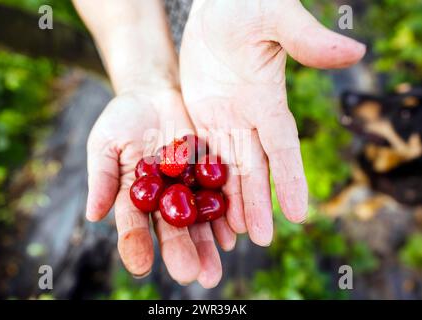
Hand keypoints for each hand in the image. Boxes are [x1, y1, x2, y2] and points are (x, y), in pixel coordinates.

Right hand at [86, 88, 234, 287]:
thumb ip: (103, 177)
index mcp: (134, 197)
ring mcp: (188, 188)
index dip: (136, 244)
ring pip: (198, 221)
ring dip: (207, 244)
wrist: (155, 93)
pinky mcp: (209, 172)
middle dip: (180, 252)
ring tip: (213, 269)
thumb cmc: (123, 118)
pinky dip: (225, 215)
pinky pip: (219, 195)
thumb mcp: (106, 142)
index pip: (133, 225)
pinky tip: (231, 234)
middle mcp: (163, 200)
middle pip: (171, 230)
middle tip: (190, 274)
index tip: (141, 266)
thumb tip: (93, 214)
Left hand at [180, 0, 365, 244]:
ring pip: (228, 169)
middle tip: (260, 240)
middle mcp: (248, 118)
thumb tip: (354, 52)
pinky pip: (201, 155)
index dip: (290, 178)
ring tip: (233, 235)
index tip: (299, 212)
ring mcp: (224, 120)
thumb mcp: (274, 18)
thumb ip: (306, 39)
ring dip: (231, 201)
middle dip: (258, 203)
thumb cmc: (244, 5)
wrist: (214, 5)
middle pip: (254, 167)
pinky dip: (203, 181)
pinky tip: (203, 204)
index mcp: (267, 100)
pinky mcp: (201, 118)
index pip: (282, 147)